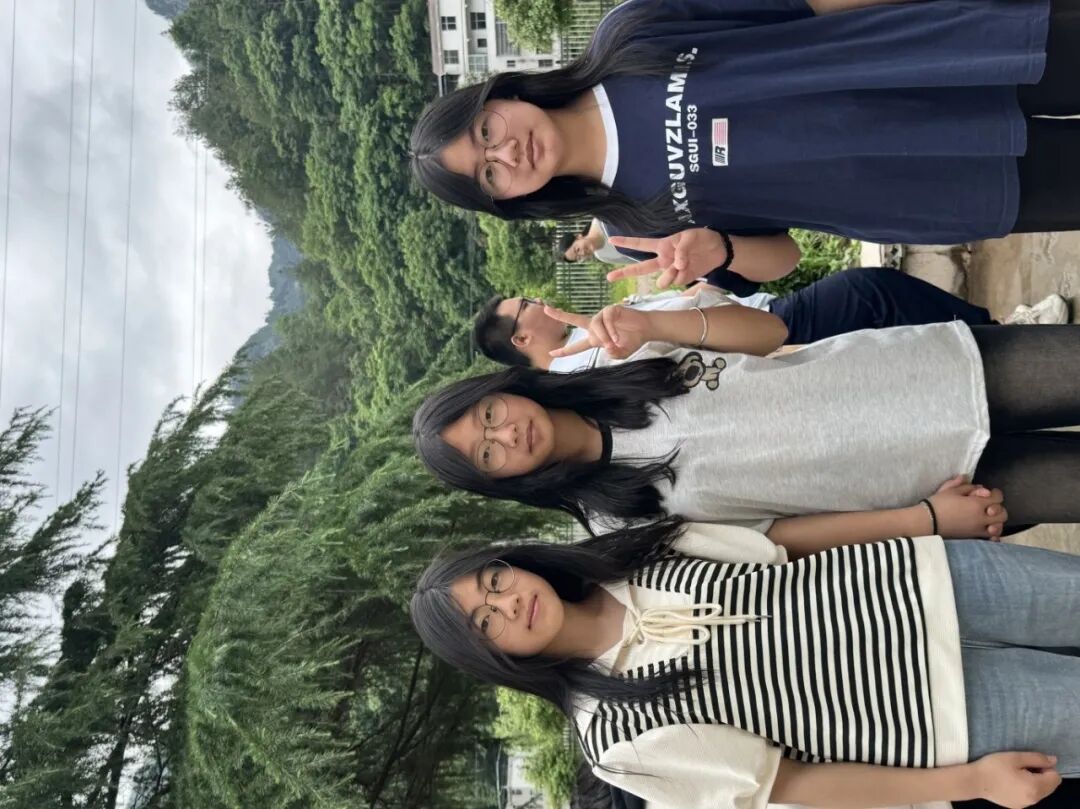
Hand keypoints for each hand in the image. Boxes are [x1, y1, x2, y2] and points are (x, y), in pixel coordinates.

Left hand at [544, 304, 652, 359]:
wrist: (646, 329)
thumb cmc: (633, 340)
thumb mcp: (621, 353)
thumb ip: (613, 354)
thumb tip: (606, 348)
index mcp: (595, 338)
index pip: (577, 346)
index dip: (565, 351)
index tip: (552, 354)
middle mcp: (596, 325)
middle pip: (575, 320)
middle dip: (560, 315)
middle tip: (546, 309)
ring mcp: (602, 316)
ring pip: (595, 326)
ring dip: (602, 337)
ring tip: (611, 345)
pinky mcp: (611, 309)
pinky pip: (606, 321)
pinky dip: (610, 331)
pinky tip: (617, 338)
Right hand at [605, 228, 728, 289]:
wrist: (719, 250)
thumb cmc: (702, 238)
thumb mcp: (692, 236)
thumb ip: (682, 249)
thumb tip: (676, 265)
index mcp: (663, 246)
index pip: (641, 244)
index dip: (626, 242)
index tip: (611, 240)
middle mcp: (663, 260)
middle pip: (640, 269)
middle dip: (624, 273)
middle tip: (609, 277)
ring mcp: (671, 271)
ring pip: (661, 281)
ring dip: (670, 275)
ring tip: (683, 264)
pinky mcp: (681, 279)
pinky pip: (676, 282)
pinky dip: (682, 276)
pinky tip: (690, 268)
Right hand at [926, 477, 1007, 538]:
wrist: (928, 521)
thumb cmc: (938, 503)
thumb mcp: (950, 490)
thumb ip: (965, 485)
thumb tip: (973, 481)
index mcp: (977, 504)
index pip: (998, 498)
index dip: (996, 493)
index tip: (989, 492)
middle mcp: (982, 518)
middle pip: (1002, 514)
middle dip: (998, 508)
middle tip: (989, 506)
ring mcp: (979, 529)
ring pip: (999, 527)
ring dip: (996, 522)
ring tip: (988, 518)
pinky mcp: (973, 537)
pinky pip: (990, 538)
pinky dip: (993, 535)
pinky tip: (988, 530)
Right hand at [972, 752, 1060, 807]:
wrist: (974, 782)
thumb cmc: (994, 766)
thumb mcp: (1015, 757)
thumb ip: (1037, 758)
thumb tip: (1053, 760)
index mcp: (1035, 787)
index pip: (1055, 777)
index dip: (1046, 767)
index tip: (1030, 762)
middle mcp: (1034, 799)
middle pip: (1050, 786)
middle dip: (1042, 775)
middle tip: (1022, 767)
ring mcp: (1026, 805)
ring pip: (1041, 792)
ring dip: (1035, 782)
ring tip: (1016, 774)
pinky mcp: (1017, 806)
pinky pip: (1030, 796)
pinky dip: (1027, 789)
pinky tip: (1011, 783)